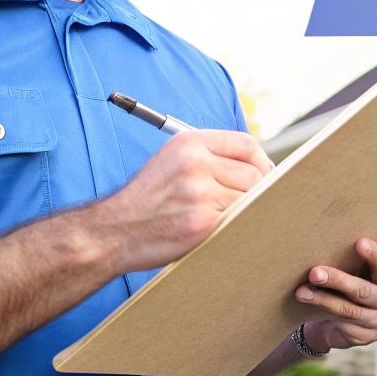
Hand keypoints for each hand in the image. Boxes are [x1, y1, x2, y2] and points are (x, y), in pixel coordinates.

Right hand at [82, 129, 272, 275]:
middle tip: (247, 205)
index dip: (261, 162)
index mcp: (189, 143)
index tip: (264, 176)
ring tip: (225, 220)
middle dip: (256, 192)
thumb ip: (209, 158)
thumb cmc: (146, 200)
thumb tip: (257, 167)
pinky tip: (219, 232)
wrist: (112, 230)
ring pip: (249, 201)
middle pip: (254, 174)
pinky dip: (234, 228)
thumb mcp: (171, 162)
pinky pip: (237, 222)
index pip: (246, 144)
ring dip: (243, 212)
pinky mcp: (202, 222)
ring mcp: (200, 192)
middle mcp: (195, 162)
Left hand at [297, 237, 376, 352]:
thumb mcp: (359, 273)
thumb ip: (354, 263)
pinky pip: (341, 323)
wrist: (346, 322)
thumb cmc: (353, 286)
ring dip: (322, 299)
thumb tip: (328, 243)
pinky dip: (322, 312)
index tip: (359, 242)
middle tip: (315, 272)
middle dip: (337, 280)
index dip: (374, 255)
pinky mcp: (365, 337)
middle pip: (363, 290)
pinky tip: (307, 303)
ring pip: (348, 310)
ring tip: (302, 291)